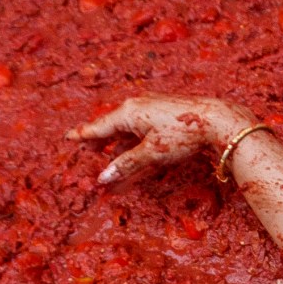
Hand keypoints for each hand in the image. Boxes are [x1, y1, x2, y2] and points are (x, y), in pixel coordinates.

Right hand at [69, 94, 257, 184]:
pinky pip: (139, 123)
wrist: (215, 119)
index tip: (67, 137)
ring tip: (109, 151)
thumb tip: (102, 178)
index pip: (98, 127)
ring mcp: (150, 105)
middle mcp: (136, 105)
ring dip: (117, 139)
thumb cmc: (182, 135)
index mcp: (127, 113)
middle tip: (88, 149)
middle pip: (111, 125)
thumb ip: (125, 165)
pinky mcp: (162, 109)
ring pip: (126, 125)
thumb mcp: (151, 154)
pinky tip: (134, 143)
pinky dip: (132, 136)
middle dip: (99, 138)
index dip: (83, 135)